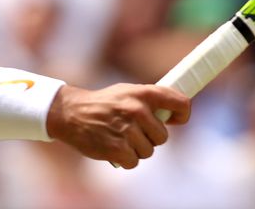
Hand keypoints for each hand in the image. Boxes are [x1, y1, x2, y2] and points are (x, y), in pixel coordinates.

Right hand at [45, 84, 190, 168]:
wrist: (71, 113)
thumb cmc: (103, 103)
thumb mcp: (126, 92)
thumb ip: (148, 100)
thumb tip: (174, 113)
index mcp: (143, 93)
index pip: (180, 104)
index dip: (183, 115)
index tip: (177, 119)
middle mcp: (138, 110)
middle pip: (162, 136)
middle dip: (150, 137)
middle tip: (133, 131)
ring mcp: (128, 130)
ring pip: (148, 151)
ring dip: (136, 149)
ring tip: (120, 137)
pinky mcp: (117, 149)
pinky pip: (134, 162)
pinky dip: (125, 159)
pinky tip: (113, 147)